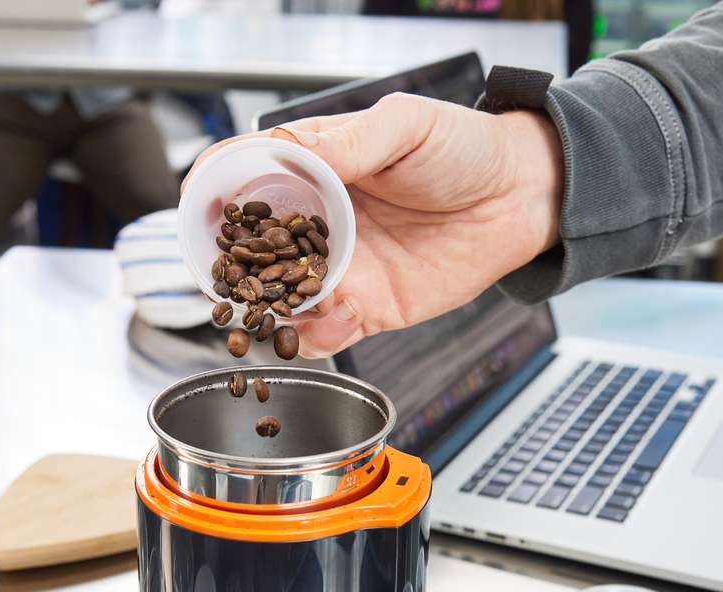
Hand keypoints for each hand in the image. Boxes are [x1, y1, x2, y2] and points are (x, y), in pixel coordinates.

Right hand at [188, 93, 562, 357]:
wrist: (523, 196)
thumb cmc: (466, 147)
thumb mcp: (404, 124)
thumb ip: (349, 141)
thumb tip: (294, 153)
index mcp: (318, 169)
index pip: (251, 180)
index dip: (219, 193)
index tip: (200, 205)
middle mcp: (321, 223)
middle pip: (257, 250)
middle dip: (234, 265)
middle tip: (224, 273)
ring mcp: (342, 269)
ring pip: (284, 297)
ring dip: (268, 308)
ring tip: (266, 309)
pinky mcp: (369, 308)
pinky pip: (326, 332)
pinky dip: (312, 336)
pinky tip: (319, 325)